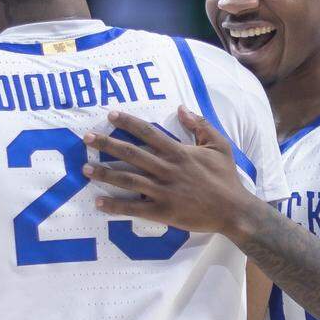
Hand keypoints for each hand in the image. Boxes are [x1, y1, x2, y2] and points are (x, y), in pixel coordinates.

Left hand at [82, 106, 255, 234]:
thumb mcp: (219, 145)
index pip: (147, 133)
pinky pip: (134, 208)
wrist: (234, 211)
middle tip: (86, 139)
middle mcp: (167, 169)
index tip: (110, 116)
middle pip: (131, 154)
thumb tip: (181, 107)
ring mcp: (163, 191)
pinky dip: (115, 206)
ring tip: (85, 169)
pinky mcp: (162, 212)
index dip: (127, 123)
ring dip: (104, 174)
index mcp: (178, 152)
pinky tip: (99, 203)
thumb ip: (200, 125)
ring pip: (127, 180)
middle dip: (106, 145)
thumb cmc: (226, 177)